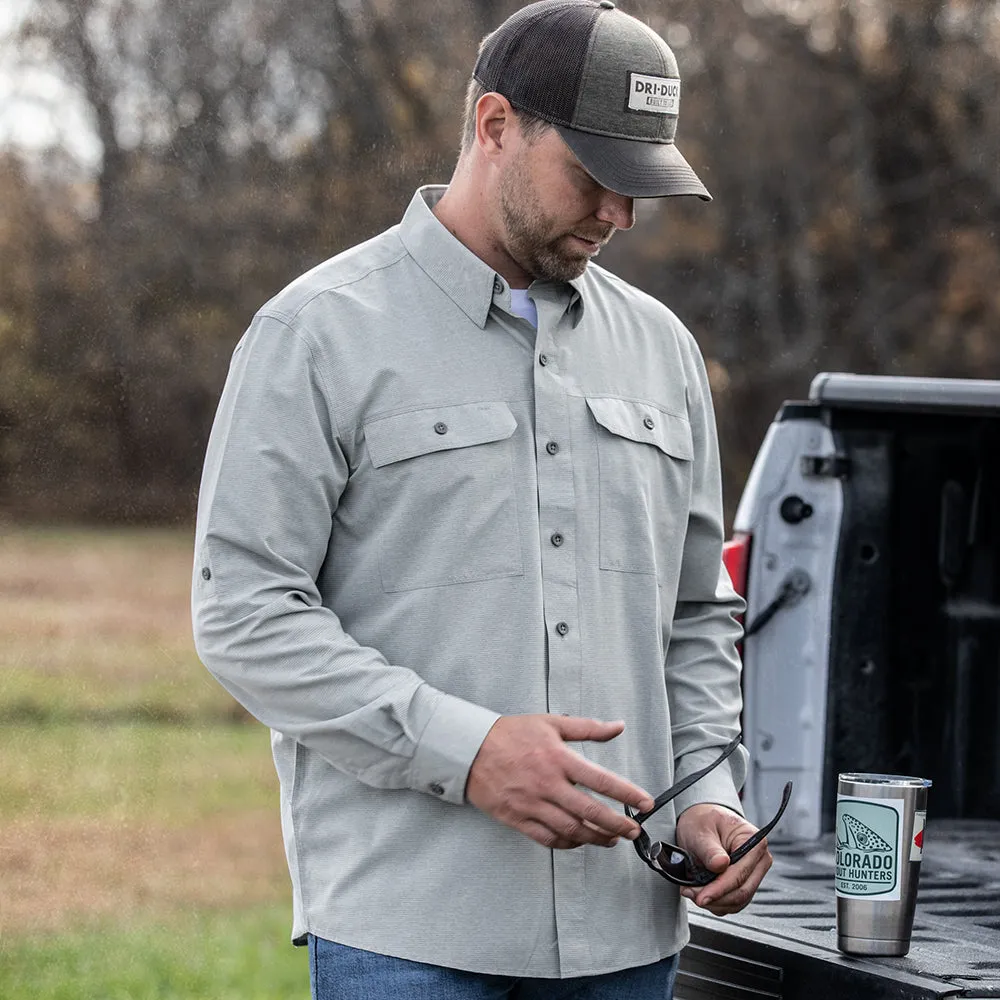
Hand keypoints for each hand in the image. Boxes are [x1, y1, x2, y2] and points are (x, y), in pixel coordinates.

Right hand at [465, 714, 654, 849]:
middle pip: (590, 812)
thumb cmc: (511, 734)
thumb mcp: (550, 723)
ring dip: (596, 838)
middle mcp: (548, 784)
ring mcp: (532, 805)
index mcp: (558, 758)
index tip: (647, 803)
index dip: (627, 794)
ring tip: (612, 838)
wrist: (469, 750)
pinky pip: (548, 839)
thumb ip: (587, 728)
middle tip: (634, 830)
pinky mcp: (518, 819)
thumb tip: (618, 726)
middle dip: (618, 824)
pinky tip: (581, 841)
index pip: (600, 780)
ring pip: (571, 830)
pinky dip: (568, 844)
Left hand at [674, 803, 773, 914]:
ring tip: (692, 891)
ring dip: (713, 903)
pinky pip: (733, 903)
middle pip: (742, 892)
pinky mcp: (744, 884)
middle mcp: (759, 860)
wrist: (702, 822)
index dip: (720, 889)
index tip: (702, 897)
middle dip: (714, 898)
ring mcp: (753, 874)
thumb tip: (720, 865)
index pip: (740, 874)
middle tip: (691, 894)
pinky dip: (716, 903)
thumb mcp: (701, 830)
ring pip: (738, 902)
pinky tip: (701, 892)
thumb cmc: (703, 821)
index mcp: (754, 842)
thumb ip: (710, 849)